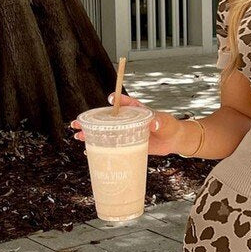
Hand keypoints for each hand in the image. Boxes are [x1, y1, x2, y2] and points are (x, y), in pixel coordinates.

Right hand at [69, 94, 184, 155]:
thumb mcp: (165, 122)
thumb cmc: (169, 127)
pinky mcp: (127, 144)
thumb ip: (160, 121)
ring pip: (105, 132)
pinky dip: (100, 148)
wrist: (172, 140)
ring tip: (78, 136)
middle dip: (90, 120)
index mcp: (136, 110)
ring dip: (90, 134)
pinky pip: (111, 145)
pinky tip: (88, 151)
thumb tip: (154, 123)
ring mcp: (125, 132)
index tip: (111, 100)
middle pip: (106, 118)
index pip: (124, 103)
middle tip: (77, 123)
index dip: (117, 101)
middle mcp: (127, 120)